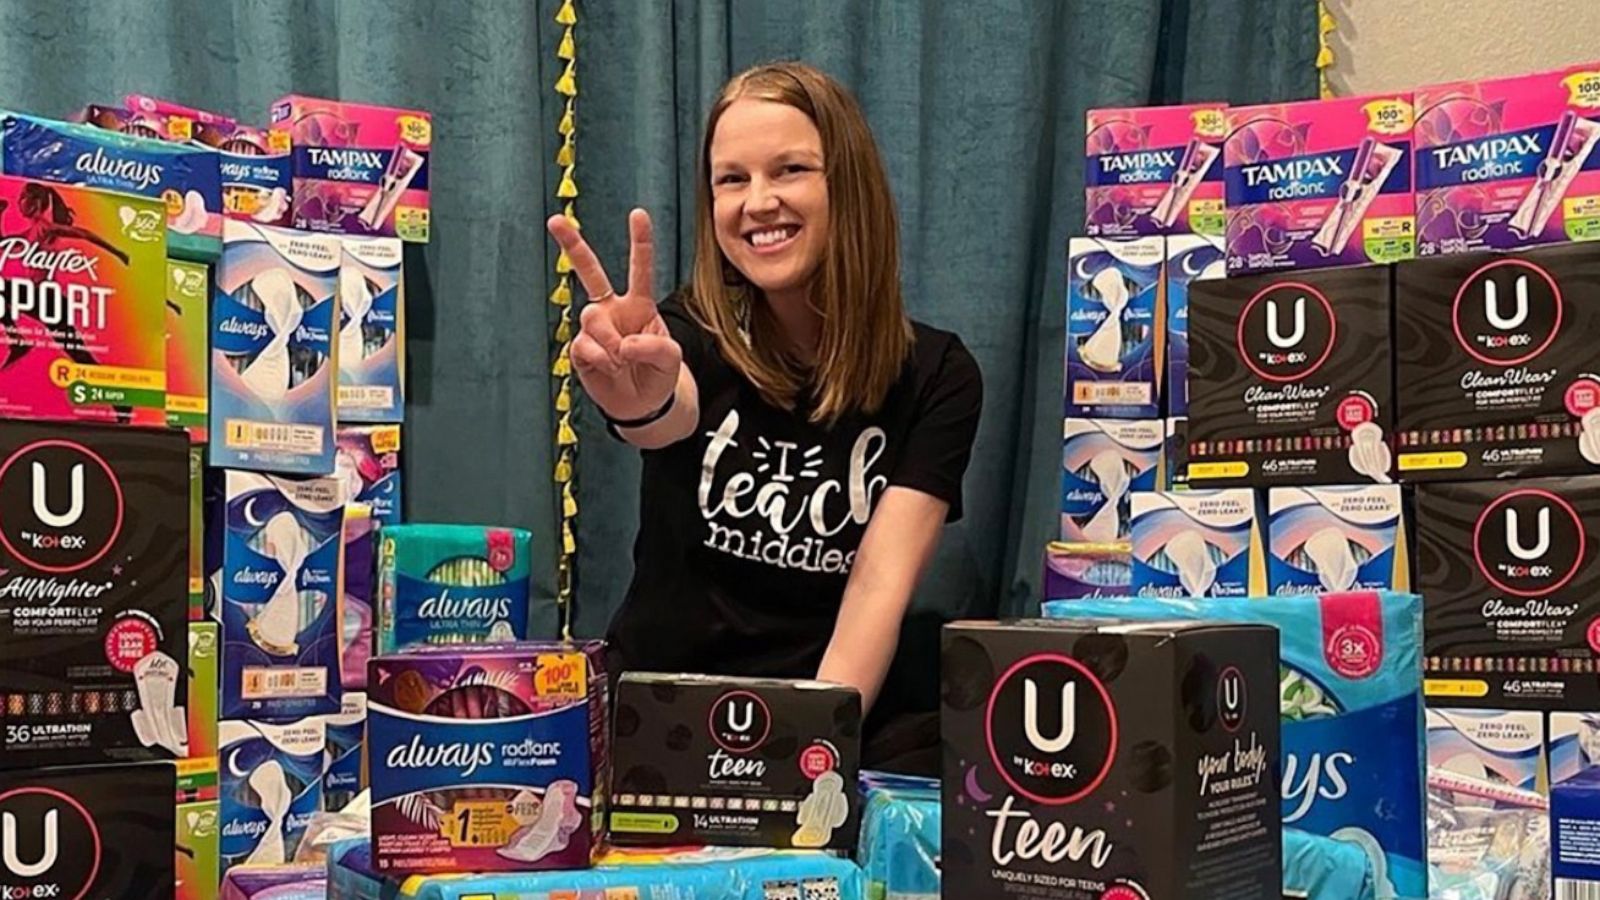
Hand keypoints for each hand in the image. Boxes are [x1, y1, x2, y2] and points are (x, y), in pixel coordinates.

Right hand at [546, 208, 681, 421]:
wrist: (642, 404)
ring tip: (622, 360)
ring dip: (610, 340)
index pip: (640, 269)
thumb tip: (621, 344)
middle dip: (572, 245)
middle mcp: (613, 310)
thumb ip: (653, 346)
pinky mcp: (581, 350)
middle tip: (555, 220)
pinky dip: (602, 359)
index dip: (640, 242)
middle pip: (590, 273)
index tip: (638, 214)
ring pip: (592, 317)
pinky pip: (584, 345)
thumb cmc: (659, 373)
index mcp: (639, 305)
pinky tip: (611, 368)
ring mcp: (594, 329)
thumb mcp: (671, 358)